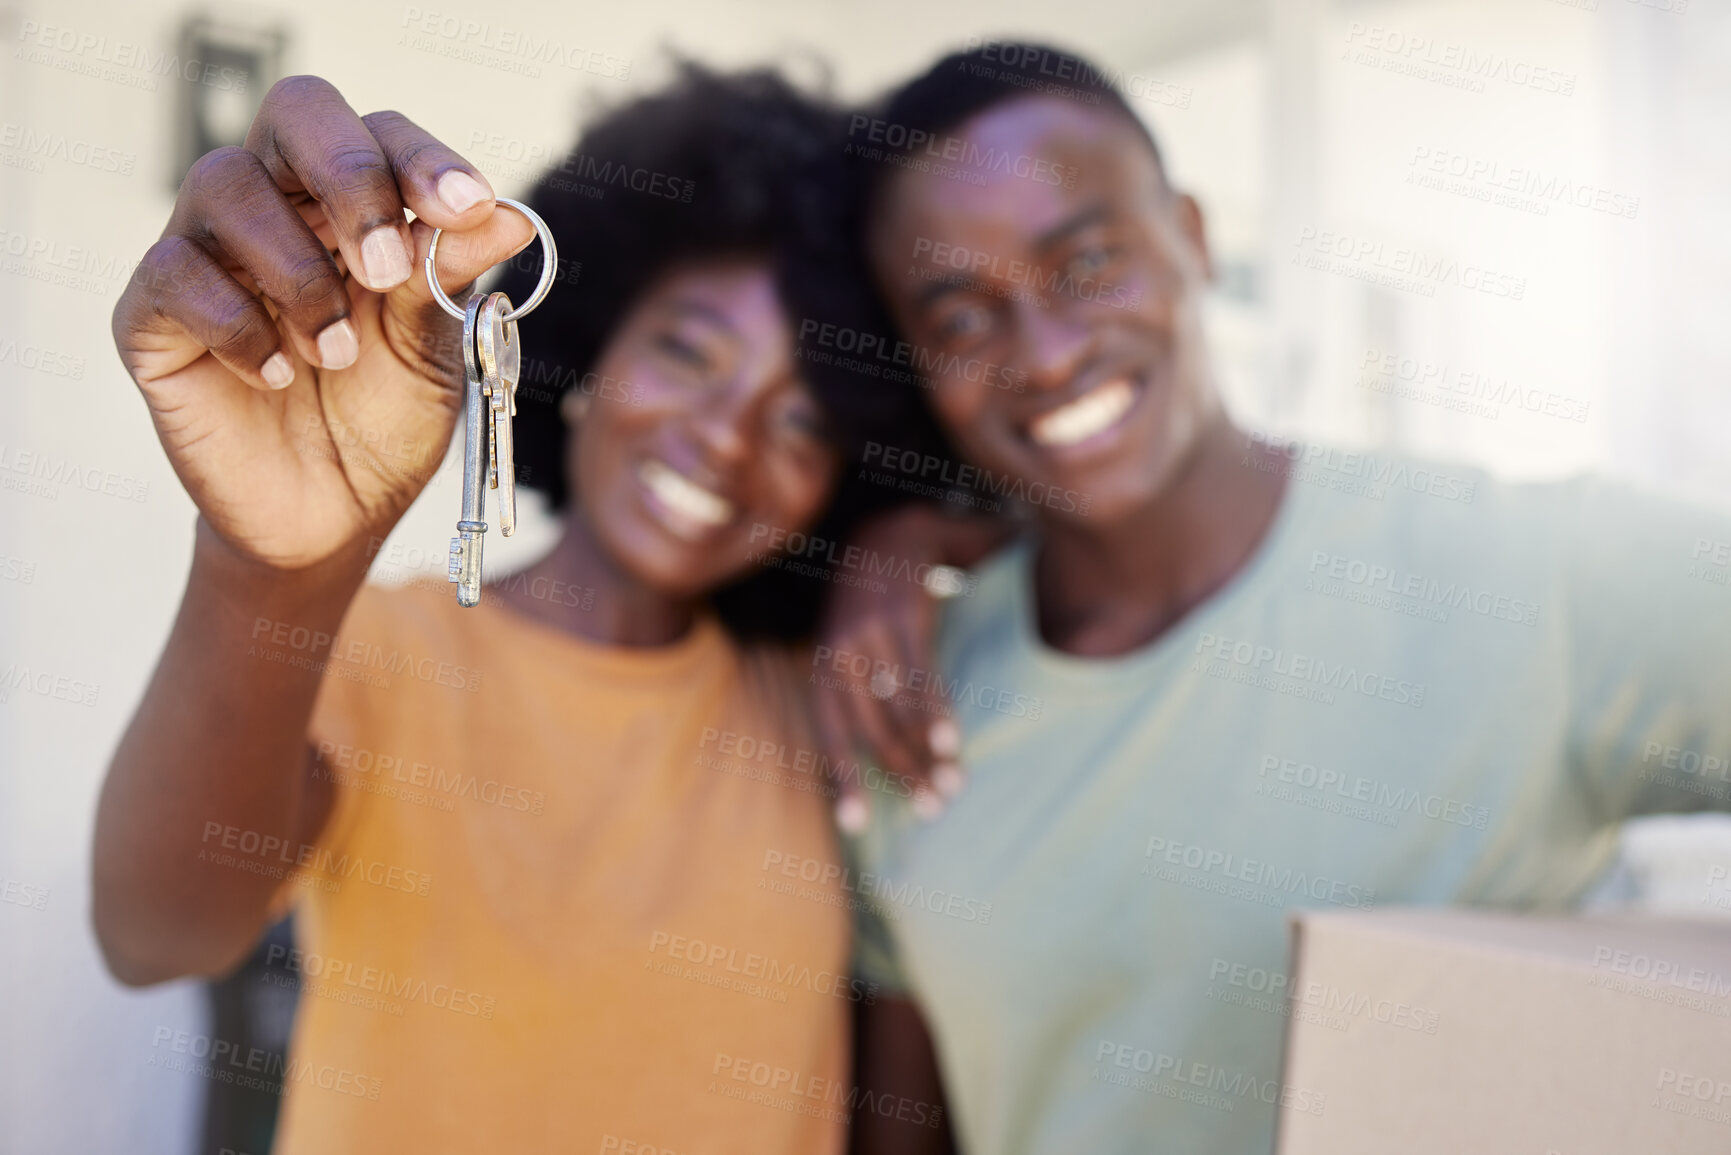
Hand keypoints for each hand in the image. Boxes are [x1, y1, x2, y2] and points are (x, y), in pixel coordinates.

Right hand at [113, 75, 535, 571]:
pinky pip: (176, 274)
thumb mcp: (435, 351)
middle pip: (295, 113)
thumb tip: (510, 218)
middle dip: (351, 180)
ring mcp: (207, 253)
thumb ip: (452, 279)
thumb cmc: (383, 422)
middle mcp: (277, 207)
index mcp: (351, 207)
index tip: (465, 208)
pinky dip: (239, 325)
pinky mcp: (153, 315)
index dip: (420, 157)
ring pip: (226, 185)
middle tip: (387, 270)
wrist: (332, 519)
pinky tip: (280, 376)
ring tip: (338, 354)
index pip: (376, 132)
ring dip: (299, 273)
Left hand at [814, 505, 1009, 830]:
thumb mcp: (850, 643)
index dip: (843, 781)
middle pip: (873, 732)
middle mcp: (839, 655)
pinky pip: (923, 677)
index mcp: (823, 668)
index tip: (857, 825)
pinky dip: (938, 714)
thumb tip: (884, 748)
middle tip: (933, 810)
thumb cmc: (873, 602)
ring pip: (900, 711)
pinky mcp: (904, 617)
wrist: (890, 532)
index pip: (830, 736)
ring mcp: (871, 635)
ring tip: (952, 786)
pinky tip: (952, 743)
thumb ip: (859, 690)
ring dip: (928, 755)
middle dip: (904, 776)